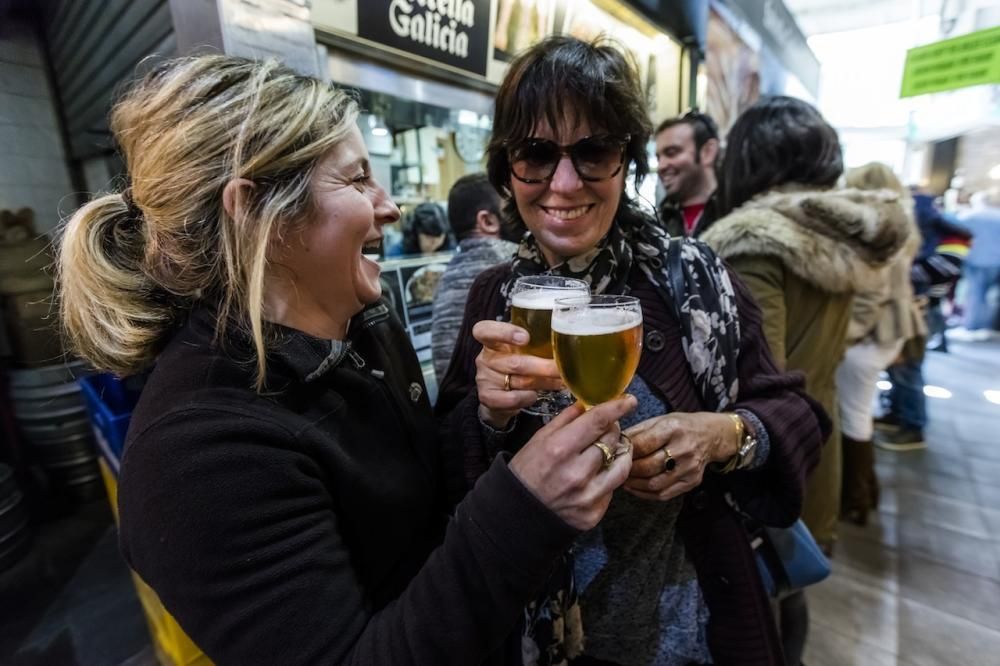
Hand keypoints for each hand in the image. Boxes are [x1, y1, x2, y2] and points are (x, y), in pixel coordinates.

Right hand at [472, 320, 563, 427]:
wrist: (499, 397)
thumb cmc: (515, 365)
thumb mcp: (521, 350)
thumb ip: (535, 343)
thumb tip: (568, 342)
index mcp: (491, 341)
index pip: (485, 330)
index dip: (504, 332)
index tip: (525, 337)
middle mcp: (485, 359)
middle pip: (514, 363)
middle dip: (542, 367)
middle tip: (561, 368)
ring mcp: (484, 379)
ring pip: (518, 381)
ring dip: (543, 382)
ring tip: (559, 382)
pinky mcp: (487, 398)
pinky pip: (512, 398)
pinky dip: (527, 397)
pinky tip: (534, 395)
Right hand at [510, 395, 636, 529]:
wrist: (518, 513)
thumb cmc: (526, 472)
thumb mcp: (538, 439)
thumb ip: (565, 420)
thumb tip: (587, 404)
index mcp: (560, 449)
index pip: (598, 421)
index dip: (617, 407)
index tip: (629, 401)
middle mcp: (576, 473)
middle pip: (612, 440)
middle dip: (612, 430)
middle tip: (606, 429)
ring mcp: (587, 496)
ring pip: (622, 466)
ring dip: (620, 453)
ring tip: (611, 450)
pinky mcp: (594, 513)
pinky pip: (611, 489)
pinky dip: (607, 478)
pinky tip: (594, 476)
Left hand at [622, 412, 739, 501]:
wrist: (712, 436)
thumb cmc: (681, 425)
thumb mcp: (661, 419)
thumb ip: (638, 431)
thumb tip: (614, 442)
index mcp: (673, 428)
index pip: (643, 444)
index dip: (625, 452)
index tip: (613, 454)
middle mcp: (683, 449)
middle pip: (648, 466)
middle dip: (628, 470)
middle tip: (615, 469)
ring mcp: (689, 468)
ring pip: (654, 484)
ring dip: (634, 484)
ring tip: (622, 480)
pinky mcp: (692, 482)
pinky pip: (664, 494)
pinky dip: (645, 493)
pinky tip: (635, 488)